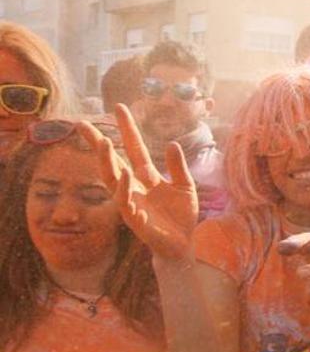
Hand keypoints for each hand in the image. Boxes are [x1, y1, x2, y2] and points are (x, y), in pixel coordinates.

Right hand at [77, 104, 198, 260]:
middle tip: (83, 124)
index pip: (134, 148)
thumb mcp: (185, 186)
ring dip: (107, 162)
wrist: (183, 244)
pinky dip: (124, 191)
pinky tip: (125, 176)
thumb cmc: (181, 215)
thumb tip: (172, 143)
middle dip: (98, 143)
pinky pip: (126, 204)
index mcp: (147, 176)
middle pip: (112, 161)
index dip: (128, 128)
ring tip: (104, 144)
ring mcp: (132, 202)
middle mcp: (134, 187)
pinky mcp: (136, 220)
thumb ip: (178, 167)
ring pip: (113, 181)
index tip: (119, 107)